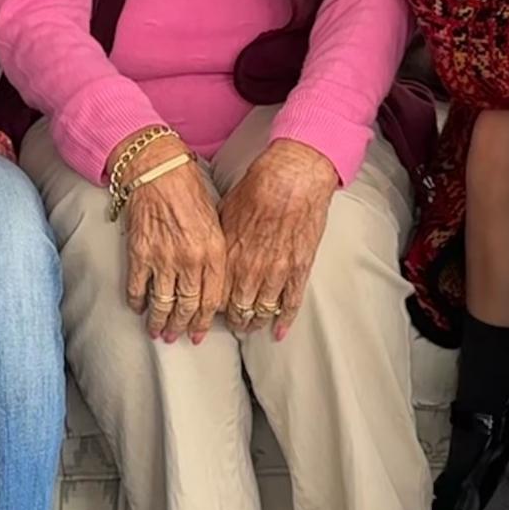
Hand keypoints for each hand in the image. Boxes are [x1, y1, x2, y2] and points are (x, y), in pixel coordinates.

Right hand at [122, 140, 225, 342]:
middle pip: (187, 307)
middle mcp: (191, 260)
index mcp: (214, 252)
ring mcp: (164, 259)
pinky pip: (137, 288)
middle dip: (182, 328)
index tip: (199, 333)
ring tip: (157, 332)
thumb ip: (215, 253)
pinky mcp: (140, 253)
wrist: (158, 168)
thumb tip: (213, 283)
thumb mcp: (216, 221)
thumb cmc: (190, 189)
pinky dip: (137, 302)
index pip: (212, 300)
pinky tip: (137, 308)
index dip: (204, 321)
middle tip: (177, 338)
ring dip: (159, 322)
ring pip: (162, 303)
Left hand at [217, 139, 338, 336]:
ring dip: (254, 322)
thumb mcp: (225, 212)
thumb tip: (209, 253)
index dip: (209, 308)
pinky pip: (290, 303)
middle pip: (236, 310)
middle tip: (230, 324)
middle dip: (231, 321)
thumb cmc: (258, 187)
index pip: (213, 296)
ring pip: (261, 311)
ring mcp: (276, 272)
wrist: (293, 178)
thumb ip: (218, 240)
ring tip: (251, 326)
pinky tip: (278, 331)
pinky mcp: (300, 269)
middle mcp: (249, 269)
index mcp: (227, 255)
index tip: (208, 312)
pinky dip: (284, 320)